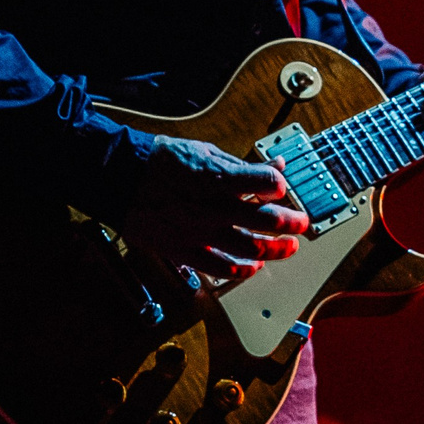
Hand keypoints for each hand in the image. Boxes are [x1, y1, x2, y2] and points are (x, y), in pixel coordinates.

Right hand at [123, 135, 309, 283]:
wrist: (121, 179)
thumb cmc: (164, 162)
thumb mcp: (208, 153)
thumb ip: (244, 165)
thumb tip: (278, 165)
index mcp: (220, 178)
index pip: (267, 182)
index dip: (279, 185)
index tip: (281, 187)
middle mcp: (214, 208)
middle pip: (268, 220)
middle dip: (293, 223)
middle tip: (302, 223)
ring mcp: (200, 233)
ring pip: (251, 249)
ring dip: (276, 250)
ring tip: (289, 247)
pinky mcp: (185, 251)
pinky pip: (221, 268)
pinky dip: (242, 270)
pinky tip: (253, 267)